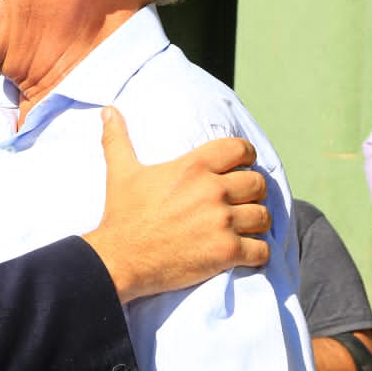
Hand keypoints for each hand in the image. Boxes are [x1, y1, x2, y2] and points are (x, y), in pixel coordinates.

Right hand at [82, 106, 270, 303]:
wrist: (120, 259)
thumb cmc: (122, 216)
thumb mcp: (120, 172)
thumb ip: (118, 138)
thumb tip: (108, 110)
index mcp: (193, 167)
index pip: (240, 149)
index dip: (246, 156)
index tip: (241, 167)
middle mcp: (212, 191)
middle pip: (258, 183)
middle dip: (253, 193)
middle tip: (241, 202)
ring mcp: (221, 222)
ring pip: (263, 217)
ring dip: (256, 224)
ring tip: (244, 229)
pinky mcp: (226, 252)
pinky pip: (262, 251)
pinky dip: (256, 253)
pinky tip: (244, 253)